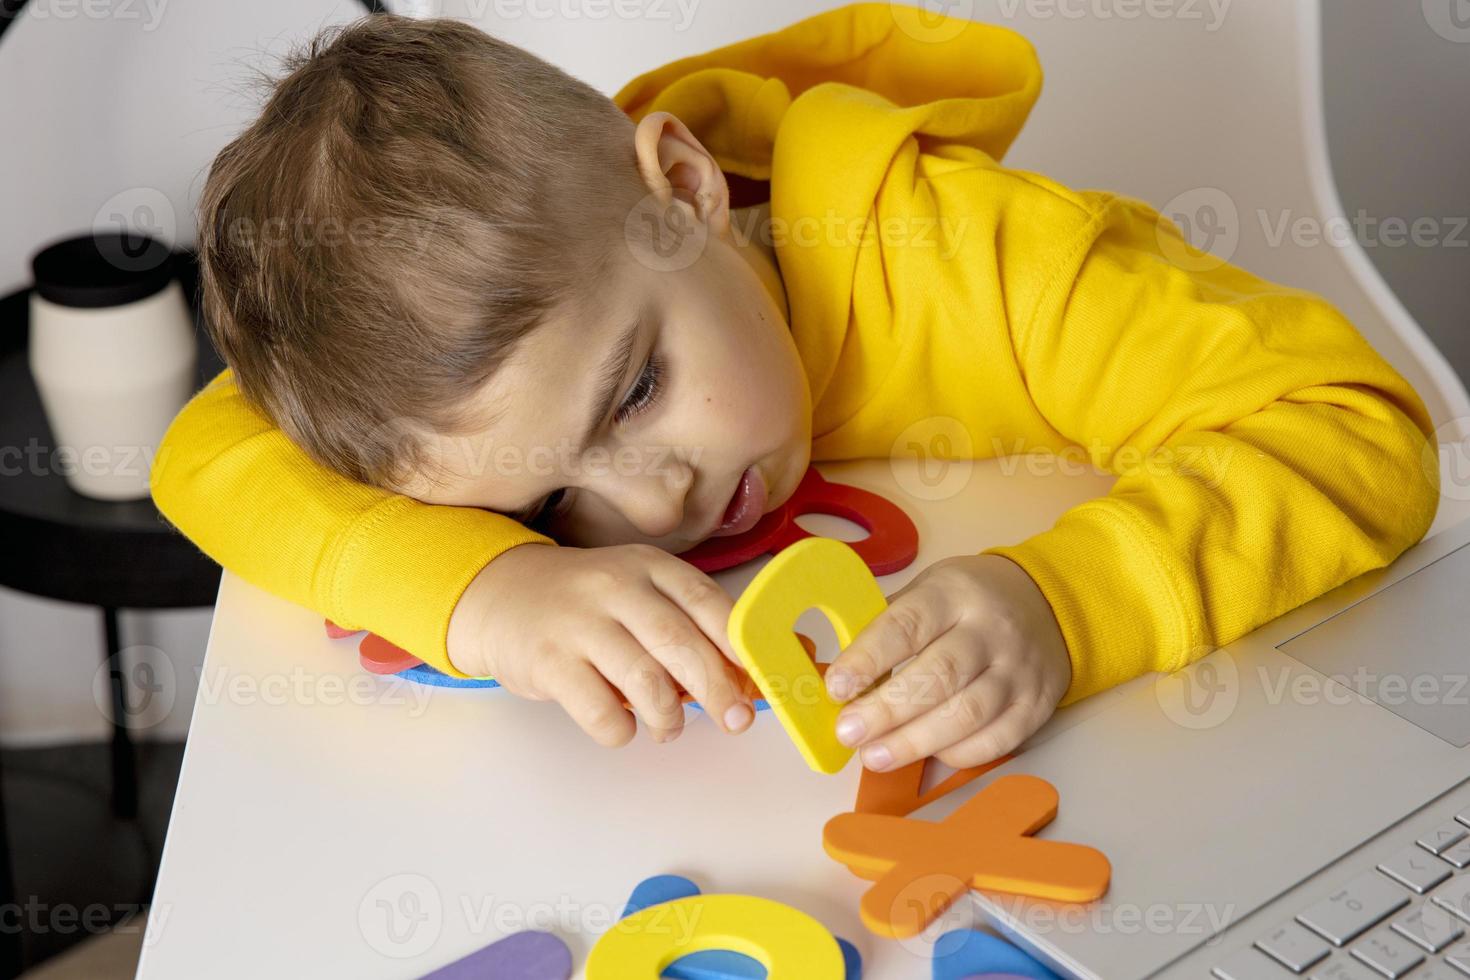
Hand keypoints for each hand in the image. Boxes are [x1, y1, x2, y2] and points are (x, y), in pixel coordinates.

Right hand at [446, 542, 755, 745]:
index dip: (741, 647)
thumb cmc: (589, 606)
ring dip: (668, 716)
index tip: (760, 682)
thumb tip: (759, 673)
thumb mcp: (641, 595)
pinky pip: (601, 712)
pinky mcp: (550, 662)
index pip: (709, 603)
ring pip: (645, 682)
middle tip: (734, 720)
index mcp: (651, 567)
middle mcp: (617, 587)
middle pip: (681, 644)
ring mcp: (580, 623)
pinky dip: (622, 731)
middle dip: (718, 691)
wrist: (500, 595)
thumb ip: (692, 628)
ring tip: (667, 725)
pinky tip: (621, 725)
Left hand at [823, 553, 1071, 770]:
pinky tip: (926, 756)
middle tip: (848, 733)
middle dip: (887, 710)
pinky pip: (997, 740)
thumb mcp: (926, 592)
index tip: (837, 687)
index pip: (906, 626)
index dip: (868, 659)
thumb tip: (839, 680)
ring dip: (915, 741)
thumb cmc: (966, 603)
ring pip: (967, 713)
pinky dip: (957, 753)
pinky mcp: (1036, 704)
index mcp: (952, 593)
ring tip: (875, 756)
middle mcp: (990, 629)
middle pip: (938, 675)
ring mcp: (1018, 669)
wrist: (1046, 605)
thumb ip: (886, 630)